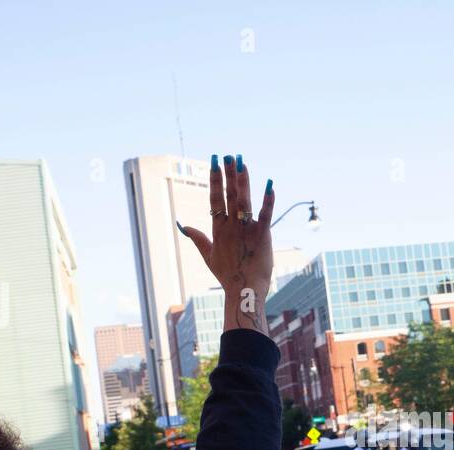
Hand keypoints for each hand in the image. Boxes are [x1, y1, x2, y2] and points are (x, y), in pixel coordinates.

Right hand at [178, 155, 274, 334]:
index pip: (215, 199)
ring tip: (242, 161)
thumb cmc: (227, 275)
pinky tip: (270, 184)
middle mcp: (231, 227)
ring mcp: (246, 230)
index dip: (215, 179)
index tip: (213, 162)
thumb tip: (183, 226)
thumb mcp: (208, 256)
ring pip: (244, 200)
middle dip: (228, 174)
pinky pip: (265, 215)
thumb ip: (197, 238)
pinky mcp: (263, 236)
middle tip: (228, 155)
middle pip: (229, 195)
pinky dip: (268, 200)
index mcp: (218, 229)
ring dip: (243, 180)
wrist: (244, 291)